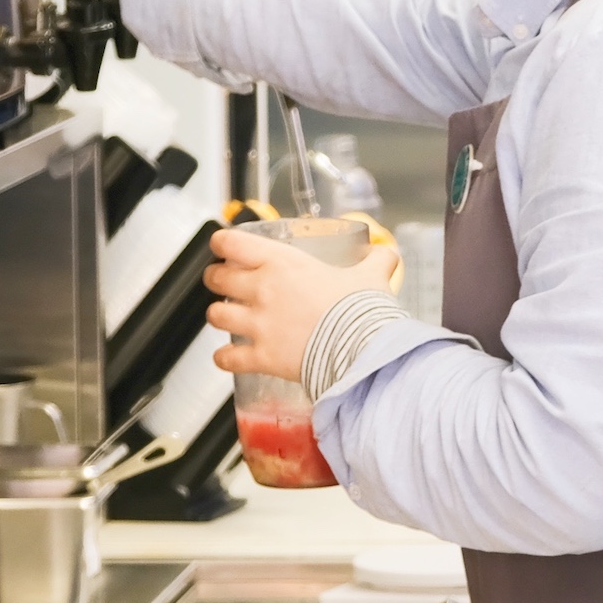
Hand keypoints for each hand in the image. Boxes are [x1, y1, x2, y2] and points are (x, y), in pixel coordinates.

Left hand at [207, 227, 402, 382]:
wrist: (360, 349)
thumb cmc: (360, 311)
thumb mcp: (372, 275)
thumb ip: (376, 261)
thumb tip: (385, 254)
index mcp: (281, 263)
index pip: (232, 243)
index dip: (222, 243)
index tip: (224, 246)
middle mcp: (262, 290)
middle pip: (217, 279)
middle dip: (216, 278)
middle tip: (222, 280)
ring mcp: (257, 325)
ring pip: (216, 316)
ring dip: (218, 316)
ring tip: (226, 317)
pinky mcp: (261, 356)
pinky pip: (228, 358)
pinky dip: (224, 358)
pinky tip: (227, 357)